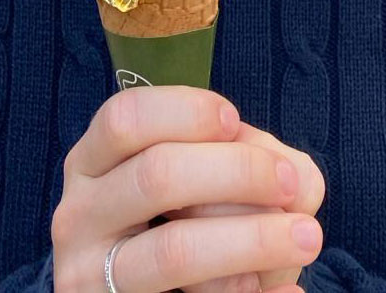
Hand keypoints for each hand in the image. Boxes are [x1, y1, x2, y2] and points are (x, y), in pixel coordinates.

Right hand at [51, 86, 322, 292]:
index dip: (184, 111)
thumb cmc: (182, 221)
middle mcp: (79, 216)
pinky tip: (286, 290)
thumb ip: (240, 157)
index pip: (124, 118)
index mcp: (91, 162)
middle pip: (156, 175)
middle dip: (237, 171)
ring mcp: (91, 277)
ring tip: (307, 238)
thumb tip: (290, 178)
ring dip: (253, 239)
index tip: (234, 120)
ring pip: (175, 252)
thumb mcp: (194, 177)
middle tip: (288, 184)